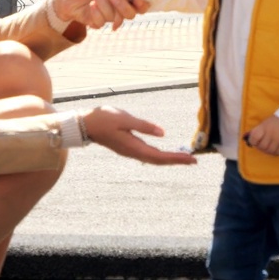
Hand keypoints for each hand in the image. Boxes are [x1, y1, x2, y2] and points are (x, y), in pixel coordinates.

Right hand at [82, 106, 196, 165]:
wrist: (85, 125)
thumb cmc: (103, 119)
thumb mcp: (124, 119)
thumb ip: (144, 126)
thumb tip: (163, 133)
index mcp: (133, 146)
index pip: (159, 156)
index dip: (176, 158)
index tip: (190, 159)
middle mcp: (133, 152)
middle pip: (159, 160)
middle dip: (176, 161)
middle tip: (193, 161)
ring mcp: (130, 151)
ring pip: (154, 159)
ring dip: (169, 159)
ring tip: (183, 158)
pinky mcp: (128, 148)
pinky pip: (148, 155)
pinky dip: (160, 155)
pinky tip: (165, 154)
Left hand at [88, 0, 152, 30]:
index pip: (139, 3)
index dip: (142, 3)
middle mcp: (116, 6)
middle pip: (131, 14)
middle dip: (124, 7)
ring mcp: (107, 15)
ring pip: (116, 18)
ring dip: (103, 4)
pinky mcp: (97, 22)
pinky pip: (102, 22)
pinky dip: (96, 12)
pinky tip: (90, 6)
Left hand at [243, 116, 278, 155]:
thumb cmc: (274, 122)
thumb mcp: (264, 124)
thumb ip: (257, 131)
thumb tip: (248, 140)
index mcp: (264, 127)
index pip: (253, 138)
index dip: (253, 142)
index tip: (255, 142)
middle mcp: (271, 134)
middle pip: (262, 147)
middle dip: (261, 147)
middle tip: (263, 145)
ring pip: (269, 151)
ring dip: (268, 150)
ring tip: (269, 146)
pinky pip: (277, 153)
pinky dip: (275, 152)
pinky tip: (275, 148)